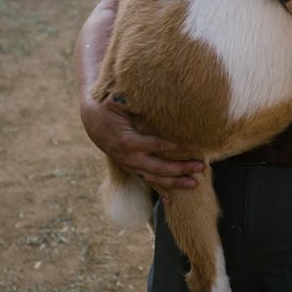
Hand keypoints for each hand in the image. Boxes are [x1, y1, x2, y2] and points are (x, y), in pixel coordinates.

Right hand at [81, 93, 204, 191]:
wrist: (91, 118)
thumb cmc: (108, 105)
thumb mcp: (117, 98)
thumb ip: (132, 98)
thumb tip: (153, 91)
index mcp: (126, 141)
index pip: (156, 145)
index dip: (176, 148)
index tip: (194, 148)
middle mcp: (128, 157)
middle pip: (158, 167)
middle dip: (180, 168)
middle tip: (201, 167)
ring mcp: (129, 165)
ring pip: (153, 178)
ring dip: (174, 182)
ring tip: (194, 183)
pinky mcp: (131, 167)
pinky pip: (146, 181)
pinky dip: (159, 191)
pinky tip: (171, 201)